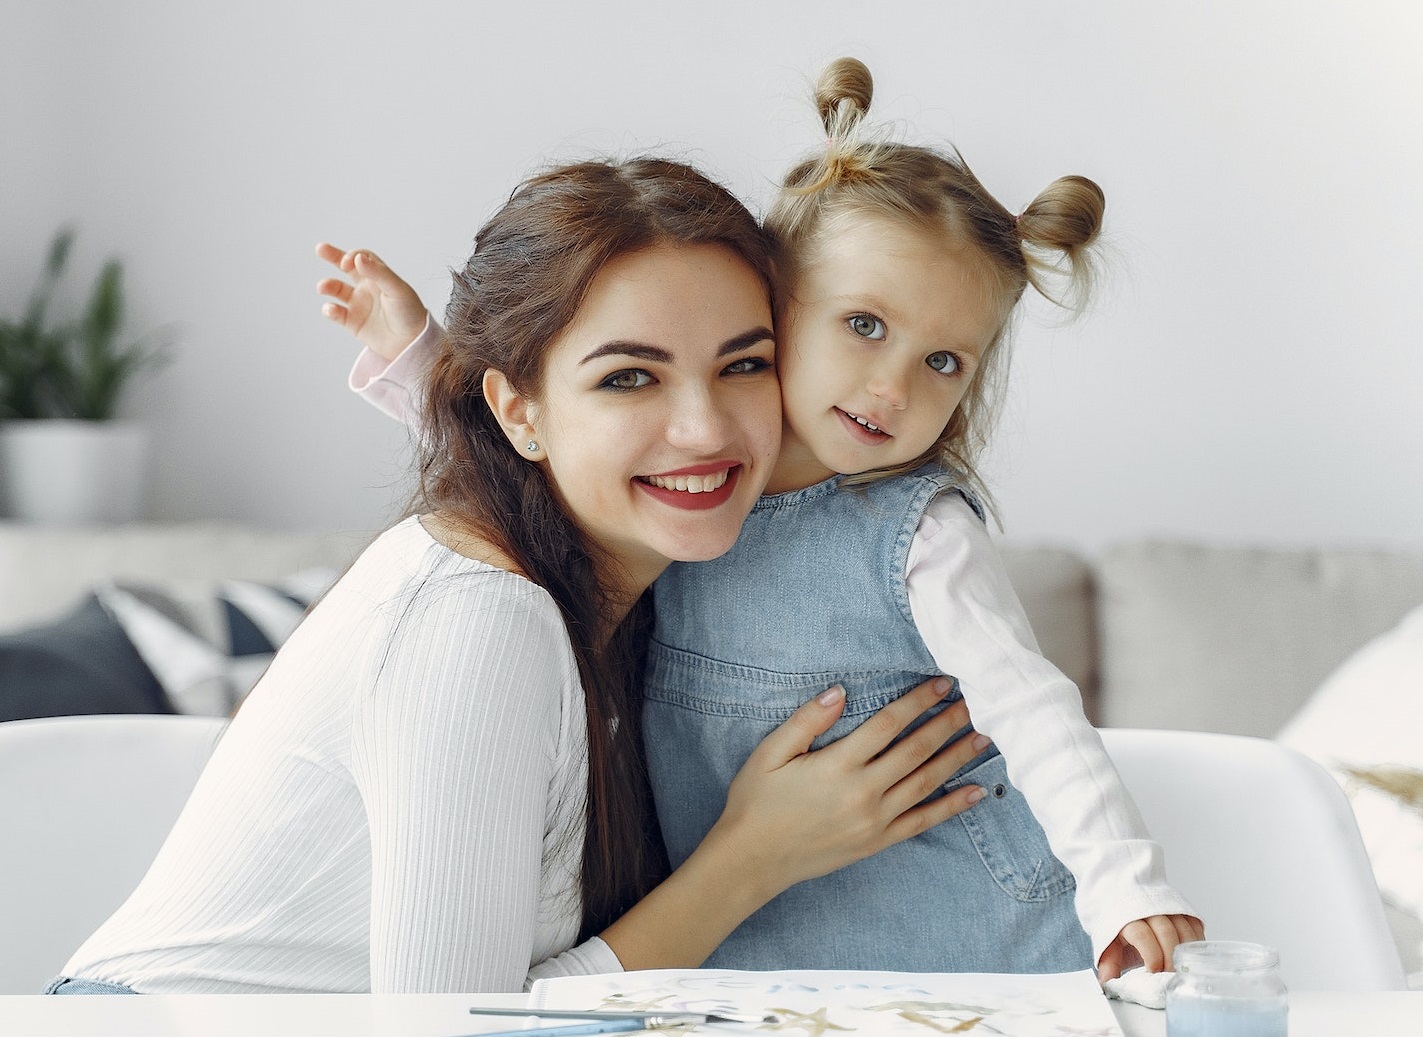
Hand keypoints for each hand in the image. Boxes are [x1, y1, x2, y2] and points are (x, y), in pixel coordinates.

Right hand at [315, 242, 429, 360]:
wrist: (413, 343)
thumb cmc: (410, 314)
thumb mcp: (397, 289)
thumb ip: (378, 273)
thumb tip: (358, 258)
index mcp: (380, 276)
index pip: (361, 258)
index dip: (352, 256)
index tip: (347, 263)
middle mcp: (367, 288)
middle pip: (346, 267)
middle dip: (333, 257)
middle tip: (320, 249)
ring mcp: (359, 304)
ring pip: (337, 290)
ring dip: (328, 286)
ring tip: (322, 287)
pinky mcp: (353, 322)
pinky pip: (337, 313)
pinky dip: (330, 310)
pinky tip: (332, 310)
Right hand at [709, 676, 988, 900]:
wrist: (751, 860)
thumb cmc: (756, 802)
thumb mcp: (770, 753)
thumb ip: (807, 720)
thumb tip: (840, 691)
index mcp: (837, 765)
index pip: (888, 724)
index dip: (917, 701)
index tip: (942, 684)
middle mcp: (863, 792)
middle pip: (916, 750)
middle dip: (948, 724)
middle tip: (977, 702)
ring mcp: (874, 820)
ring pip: (926, 783)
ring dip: (957, 758)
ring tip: (984, 736)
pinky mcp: (877, 842)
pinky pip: (922, 822)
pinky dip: (951, 807)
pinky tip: (975, 792)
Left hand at [1097, 913, 1205, 980]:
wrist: (1123, 894)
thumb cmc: (1119, 920)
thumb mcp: (1108, 938)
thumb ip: (1109, 960)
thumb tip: (1107, 981)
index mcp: (1128, 916)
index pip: (1142, 935)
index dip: (1151, 956)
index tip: (1153, 972)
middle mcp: (1150, 909)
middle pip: (1166, 933)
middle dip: (1170, 959)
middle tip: (1169, 977)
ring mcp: (1169, 907)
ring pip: (1184, 930)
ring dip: (1185, 954)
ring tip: (1180, 970)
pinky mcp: (1184, 909)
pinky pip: (1195, 927)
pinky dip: (1195, 945)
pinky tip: (1189, 957)